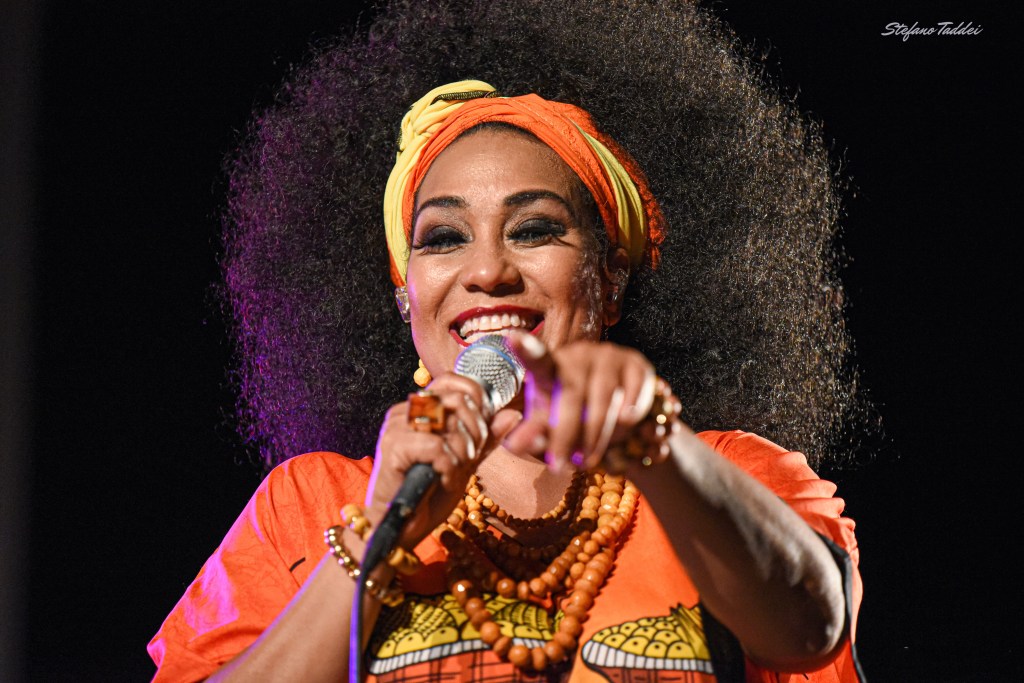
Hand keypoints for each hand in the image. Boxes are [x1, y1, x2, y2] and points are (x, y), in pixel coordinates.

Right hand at [367, 373, 521, 547]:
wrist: (400, 527)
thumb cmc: (428, 494)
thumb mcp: (465, 462)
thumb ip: (485, 438)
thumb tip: (512, 413)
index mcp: (420, 409)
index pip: (454, 382)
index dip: (478, 403)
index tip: (479, 435)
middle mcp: (406, 411)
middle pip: (458, 399)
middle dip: (476, 431)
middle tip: (469, 457)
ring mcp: (396, 426)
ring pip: (451, 421)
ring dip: (463, 450)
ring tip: (455, 471)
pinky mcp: (393, 446)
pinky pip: (438, 446)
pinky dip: (449, 466)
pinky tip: (442, 479)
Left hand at [502, 332, 659, 471]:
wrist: (622, 414)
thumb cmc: (574, 417)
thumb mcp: (550, 428)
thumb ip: (532, 435)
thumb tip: (513, 444)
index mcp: (551, 366)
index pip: (537, 358)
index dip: (527, 349)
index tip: (513, 339)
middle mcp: (579, 355)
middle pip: (571, 394)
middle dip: (565, 435)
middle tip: (560, 466)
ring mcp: (610, 357)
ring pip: (604, 398)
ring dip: (596, 435)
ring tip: (587, 460)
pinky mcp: (637, 365)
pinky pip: (633, 397)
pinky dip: (627, 419)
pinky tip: (622, 431)